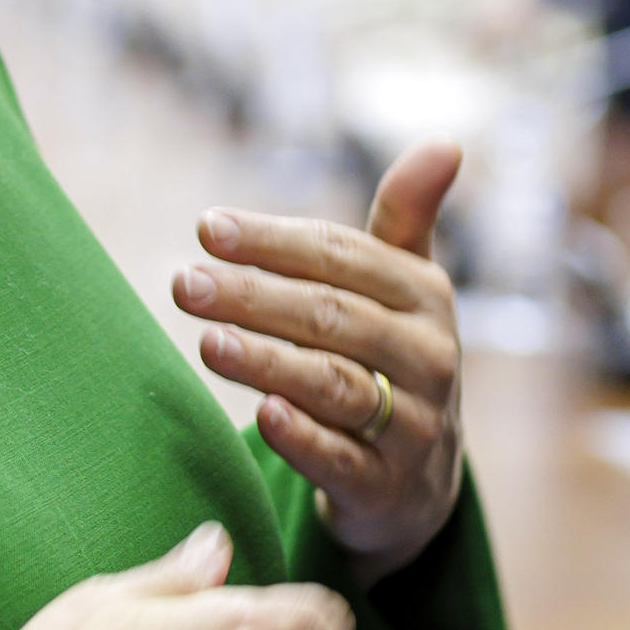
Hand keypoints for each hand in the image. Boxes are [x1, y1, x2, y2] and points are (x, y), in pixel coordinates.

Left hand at [174, 142, 468, 587]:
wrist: (418, 482)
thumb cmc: (392, 359)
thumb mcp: (405, 287)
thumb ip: (407, 217)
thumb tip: (445, 141)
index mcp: (426, 295)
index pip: (343, 257)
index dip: (274, 241)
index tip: (207, 227)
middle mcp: (428, 356)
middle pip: (332, 316)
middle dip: (255, 296)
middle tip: (184, 283)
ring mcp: (413, 425)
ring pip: (335, 384)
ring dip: (268, 361)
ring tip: (207, 342)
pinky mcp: (387, 488)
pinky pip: (343, 459)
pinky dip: (303, 437)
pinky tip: (261, 415)